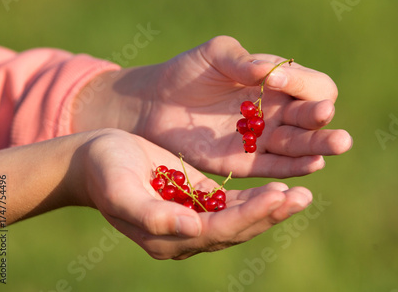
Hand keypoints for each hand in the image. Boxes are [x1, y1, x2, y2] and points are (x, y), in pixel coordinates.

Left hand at [73, 36, 351, 177]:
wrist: (155, 104)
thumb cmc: (187, 72)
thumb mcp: (215, 55)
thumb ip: (242, 61)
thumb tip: (271, 72)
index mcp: (277, 81)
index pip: (312, 86)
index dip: (302, 84)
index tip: (273, 79)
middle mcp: (278, 111)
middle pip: (313, 117)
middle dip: (320, 117)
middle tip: (323, 116)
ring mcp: (264, 138)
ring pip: (301, 144)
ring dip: (318, 145)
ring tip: (337, 143)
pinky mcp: (248, 161)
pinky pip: (278, 166)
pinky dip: (295, 166)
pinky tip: (312, 165)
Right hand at [79, 129, 312, 259]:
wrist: (95, 160)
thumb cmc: (103, 170)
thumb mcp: (120, 189)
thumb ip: (151, 213)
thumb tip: (192, 229)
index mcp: (167, 237)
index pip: (217, 232)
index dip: (248, 216)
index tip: (277, 196)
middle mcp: (186, 234)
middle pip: (236, 229)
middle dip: (270, 214)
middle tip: (302, 197)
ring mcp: (195, 218)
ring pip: (240, 218)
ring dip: (270, 208)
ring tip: (301, 194)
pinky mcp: (200, 199)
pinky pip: (234, 203)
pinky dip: (257, 198)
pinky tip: (280, 187)